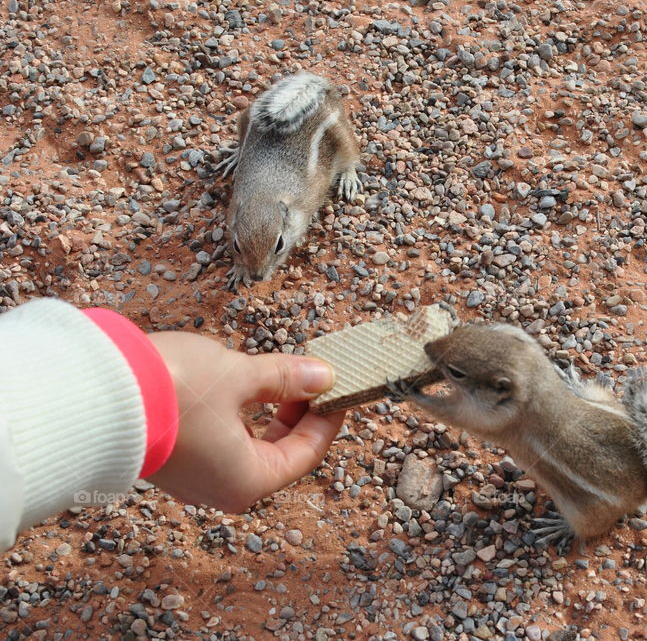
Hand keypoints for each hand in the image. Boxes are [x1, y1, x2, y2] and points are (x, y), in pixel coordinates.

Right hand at [146, 332, 343, 512]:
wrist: (91, 392)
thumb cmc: (170, 389)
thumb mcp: (239, 375)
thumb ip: (285, 378)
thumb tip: (323, 376)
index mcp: (246, 481)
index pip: (306, 453)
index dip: (327, 418)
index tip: (338, 387)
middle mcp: (221, 488)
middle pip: (279, 454)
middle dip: (299, 414)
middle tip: (313, 379)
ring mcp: (194, 477)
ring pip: (249, 446)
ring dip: (269, 412)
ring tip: (281, 375)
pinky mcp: (173, 459)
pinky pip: (222, 442)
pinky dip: (240, 416)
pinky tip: (244, 387)